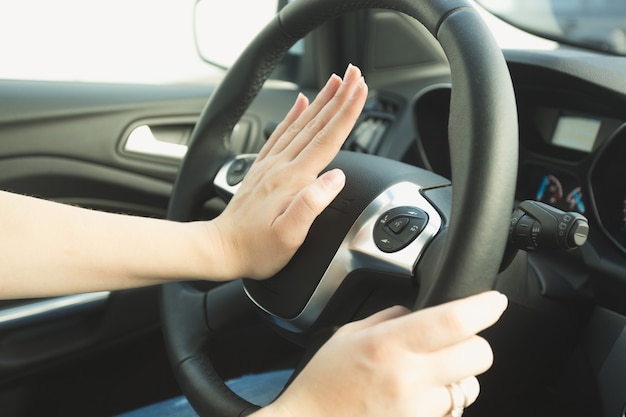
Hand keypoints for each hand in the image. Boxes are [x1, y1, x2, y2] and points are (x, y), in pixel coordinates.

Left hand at [209, 64, 367, 279]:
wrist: (221, 249)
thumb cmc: (256, 249)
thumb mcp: (289, 236)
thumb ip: (311, 204)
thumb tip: (336, 178)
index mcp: (292, 180)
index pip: (326, 140)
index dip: (346, 114)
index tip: (360, 91)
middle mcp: (281, 166)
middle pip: (316, 124)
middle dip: (338, 97)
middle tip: (354, 73)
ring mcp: (270, 165)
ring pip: (300, 124)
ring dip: (320, 100)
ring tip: (335, 81)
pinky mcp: (263, 168)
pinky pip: (280, 133)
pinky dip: (292, 114)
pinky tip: (300, 103)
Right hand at [264, 291, 507, 416]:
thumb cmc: (324, 384)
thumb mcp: (349, 336)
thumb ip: (387, 318)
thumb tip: (414, 311)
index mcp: (389, 345)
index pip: (454, 320)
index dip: (484, 307)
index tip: (493, 302)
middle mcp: (409, 378)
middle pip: (478, 355)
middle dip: (474, 344)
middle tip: (456, 342)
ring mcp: (418, 410)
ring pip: (470, 387)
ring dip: (459, 377)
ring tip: (426, 378)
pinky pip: (451, 411)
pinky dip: (442, 402)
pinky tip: (415, 399)